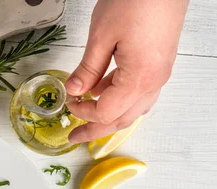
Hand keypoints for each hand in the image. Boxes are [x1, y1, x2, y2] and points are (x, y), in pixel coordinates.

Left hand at [65, 0, 187, 142]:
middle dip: (95, 130)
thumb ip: (87, 69)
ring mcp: (159, 73)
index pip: (106, 113)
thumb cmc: (137, 1)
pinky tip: (101, 92)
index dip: (84, 113)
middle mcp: (154, 81)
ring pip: (132, 109)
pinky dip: (118, 99)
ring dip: (108, 117)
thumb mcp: (101, 36)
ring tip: (87, 119)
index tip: (68, 105)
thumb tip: (73, 91)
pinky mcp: (158, 63)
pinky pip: (138, 92)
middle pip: (122, 119)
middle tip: (75, 137)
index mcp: (139, 79)